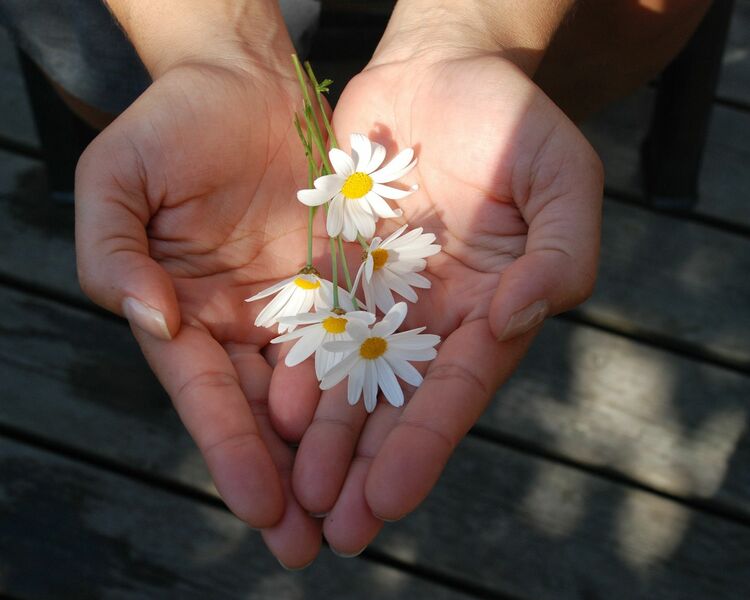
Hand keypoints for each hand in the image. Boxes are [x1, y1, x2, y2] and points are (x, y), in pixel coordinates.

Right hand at [75, 59, 326, 567]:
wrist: (244, 81)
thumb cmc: (171, 125)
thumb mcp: (117, 181)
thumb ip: (113, 252)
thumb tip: (150, 320)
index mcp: (184, 312)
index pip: (207, 397)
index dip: (230, 452)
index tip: (259, 507)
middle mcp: (242, 323)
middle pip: (263, 414)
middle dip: (285, 480)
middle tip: (309, 546)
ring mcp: (295, 305)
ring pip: (318, 392)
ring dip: (334, 453)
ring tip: (357, 514)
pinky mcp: (342, 280)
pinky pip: (362, 337)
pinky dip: (372, 386)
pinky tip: (392, 433)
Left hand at [277, 51, 601, 553]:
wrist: (442, 72)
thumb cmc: (515, 121)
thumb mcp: (563, 178)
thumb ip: (560, 254)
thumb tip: (516, 318)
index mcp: (490, 309)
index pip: (456, 390)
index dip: (424, 445)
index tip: (389, 500)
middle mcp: (432, 316)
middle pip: (397, 403)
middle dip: (368, 466)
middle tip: (336, 529)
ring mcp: (381, 295)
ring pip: (349, 377)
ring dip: (326, 438)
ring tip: (299, 495)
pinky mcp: (337, 267)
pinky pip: (312, 323)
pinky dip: (296, 367)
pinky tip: (274, 413)